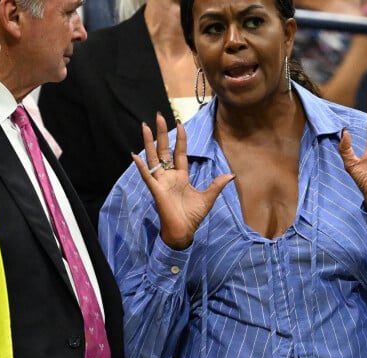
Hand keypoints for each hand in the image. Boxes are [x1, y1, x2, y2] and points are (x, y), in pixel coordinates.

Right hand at [132, 113, 234, 249]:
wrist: (184, 232)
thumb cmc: (192, 216)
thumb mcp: (208, 198)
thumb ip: (217, 185)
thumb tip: (231, 175)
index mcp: (181, 176)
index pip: (179, 152)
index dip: (180, 138)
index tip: (180, 123)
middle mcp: (169, 176)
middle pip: (164, 150)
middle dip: (161, 133)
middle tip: (159, 115)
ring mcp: (161, 182)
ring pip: (153, 158)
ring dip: (148, 143)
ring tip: (145, 126)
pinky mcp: (156, 191)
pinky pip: (148, 177)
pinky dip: (142, 167)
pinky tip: (135, 156)